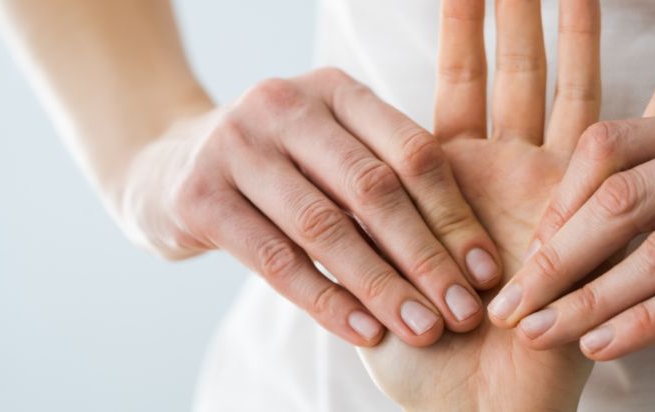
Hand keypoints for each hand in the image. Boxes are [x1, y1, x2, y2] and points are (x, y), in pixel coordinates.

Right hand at [118, 69, 504, 347]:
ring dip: (380, 286)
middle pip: (373, 188)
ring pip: (324, 227)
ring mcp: (236, 145)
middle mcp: (285, 105)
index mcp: (335, 91)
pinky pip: (273, 258)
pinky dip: (324, 299)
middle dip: (425, 257)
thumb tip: (474, 260)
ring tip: (421, 329)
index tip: (486, 272)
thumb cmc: (280, 169)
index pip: (411, 152)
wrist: (168, 165)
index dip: (454, 215)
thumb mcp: (332, 155)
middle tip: (462, 312)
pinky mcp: (199, 194)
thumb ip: (388, 185)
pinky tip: (362, 331)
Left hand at [359, 0, 654, 409]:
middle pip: (520, 73)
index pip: (459, 79)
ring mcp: (559, 195)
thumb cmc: (417, 356)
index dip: (463, 27)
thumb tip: (330, 156)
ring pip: (581, 98)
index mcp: (449, 178)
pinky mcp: (601, 226)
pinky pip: (647, 158)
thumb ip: (365, 215)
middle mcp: (509, 175)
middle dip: (522, 15)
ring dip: (588, 42)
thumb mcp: (373, 270)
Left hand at [494, 104, 654, 359]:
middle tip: (513, 303)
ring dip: (590, 299)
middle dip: (558, 256)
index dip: (561, 201)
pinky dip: (647, 322)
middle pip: (623, 196)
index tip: (529, 255)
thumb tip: (581, 263)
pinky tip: (605, 345)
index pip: (614, 145)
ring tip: (541, 331)